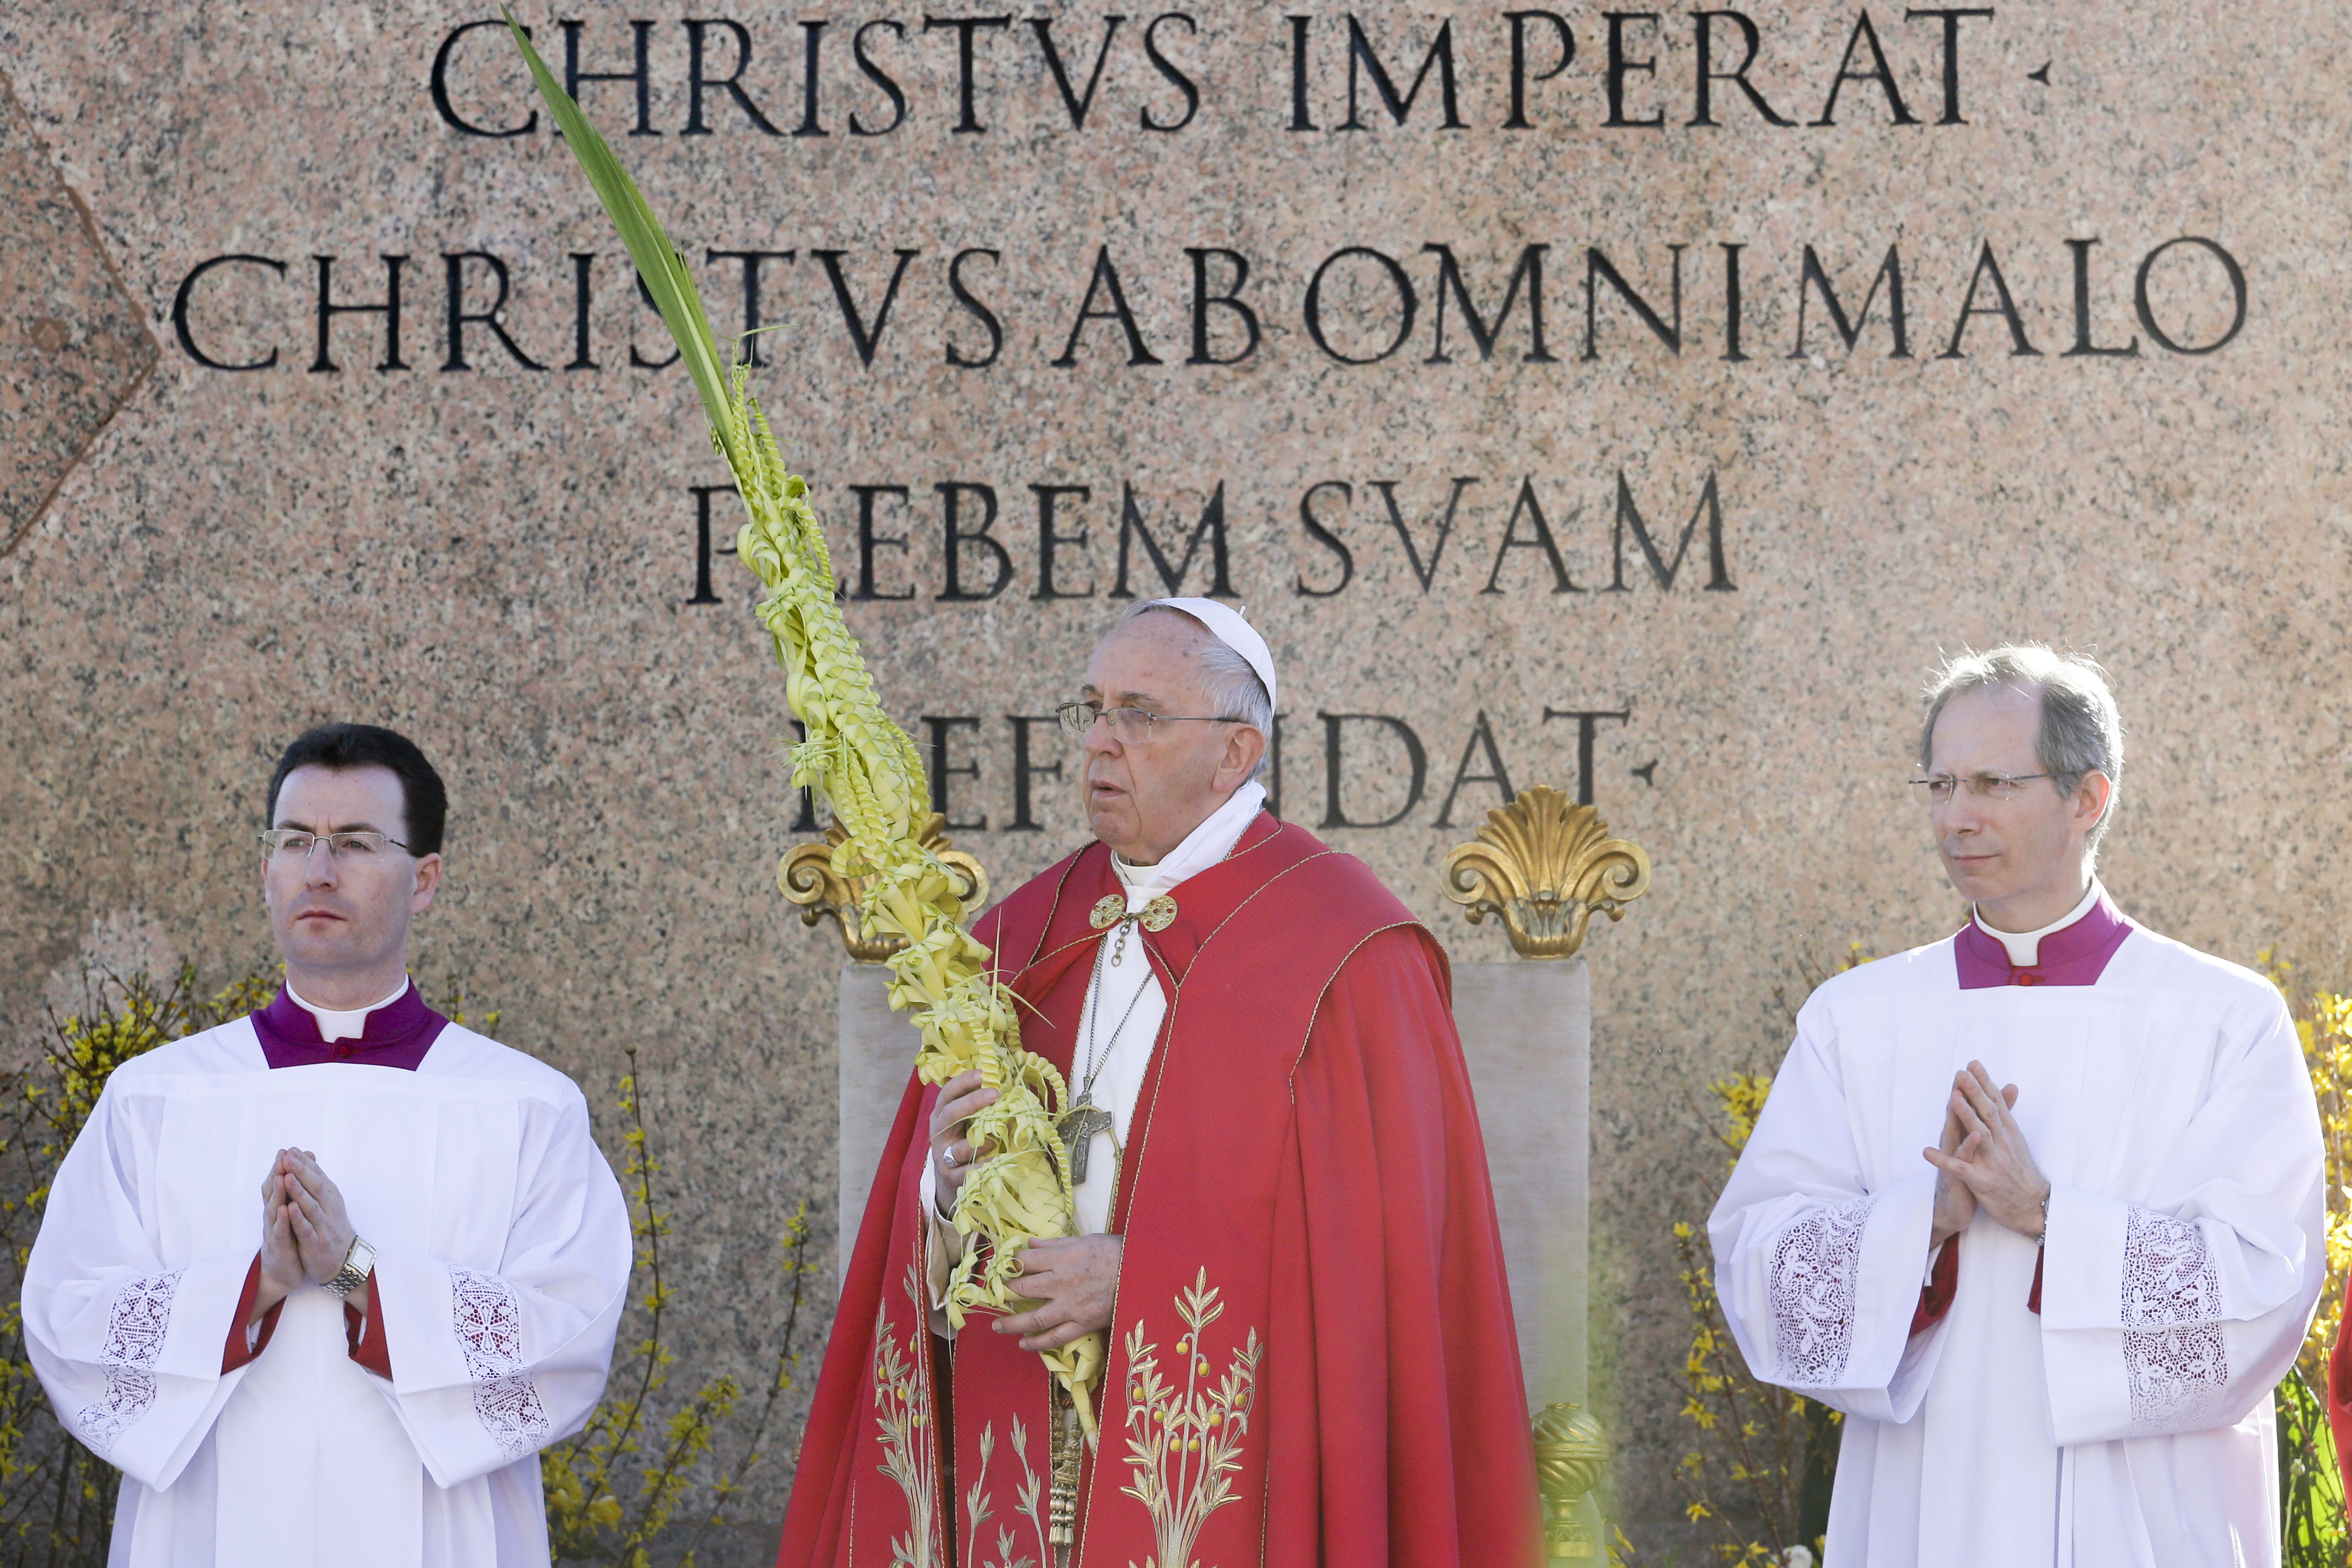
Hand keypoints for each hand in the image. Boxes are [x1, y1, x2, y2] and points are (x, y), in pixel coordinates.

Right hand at [255, 1162, 305, 1319]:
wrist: (282, 1271)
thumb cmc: (287, 1239)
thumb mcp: (291, 1214)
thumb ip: (292, 1195)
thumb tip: (298, 1172)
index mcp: (278, 1208)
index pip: (277, 1184)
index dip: (281, 1168)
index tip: (288, 1149)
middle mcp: (273, 1217)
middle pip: (272, 1192)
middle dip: (277, 1173)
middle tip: (282, 1156)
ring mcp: (273, 1231)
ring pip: (274, 1209)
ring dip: (277, 1193)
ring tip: (281, 1177)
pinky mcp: (278, 1246)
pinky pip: (279, 1232)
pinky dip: (282, 1220)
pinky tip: (286, 1210)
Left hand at [277, 1149, 357, 1284]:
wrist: (344, 1259)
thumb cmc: (330, 1227)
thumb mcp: (327, 1202)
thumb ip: (316, 1181)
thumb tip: (307, 1155)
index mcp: (330, 1197)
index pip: (317, 1176)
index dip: (304, 1164)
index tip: (291, 1150)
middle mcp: (329, 1208)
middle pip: (315, 1187)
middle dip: (301, 1171)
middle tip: (288, 1157)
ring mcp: (324, 1225)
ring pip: (311, 1206)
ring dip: (299, 1191)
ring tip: (287, 1177)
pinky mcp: (317, 1243)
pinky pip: (307, 1229)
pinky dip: (299, 1219)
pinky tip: (290, 1209)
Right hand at [929, 1070, 998, 1216]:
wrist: (949, 1176)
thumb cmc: (962, 1139)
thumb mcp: (963, 1120)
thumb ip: (976, 1105)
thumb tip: (1003, 1083)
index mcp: (941, 1114)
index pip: (948, 1092)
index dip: (965, 1081)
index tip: (984, 1073)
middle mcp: (939, 1132)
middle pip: (950, 1114)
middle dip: (972, 1102)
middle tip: (995, 1094)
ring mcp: (943, 1155)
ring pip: (958, 1147)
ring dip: (979, 1142)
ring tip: (996, 1138)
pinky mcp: (951, 1176)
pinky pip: (966, 1172)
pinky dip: (982, 1166)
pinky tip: (996, 1161)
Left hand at [994, 1235, 1121, 1351]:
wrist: (1143, 1274)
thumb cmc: (1115, 1252)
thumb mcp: (1085, 1240)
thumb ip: (1055, 1244)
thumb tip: (1030, 1242)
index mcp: (1061, 1258)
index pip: (1024, 1261)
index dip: (1010, 1263)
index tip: (1004, 1266)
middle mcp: (1060, 1283)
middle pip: (1022, 1289)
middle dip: (1005, 1291)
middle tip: (996, 1295)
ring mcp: (1070, 1307)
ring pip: (1032, 1318)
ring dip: (1011, 1323)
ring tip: (997, 1326)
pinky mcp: (1082, 1324)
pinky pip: (1055, 1338)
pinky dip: (1037, 1343)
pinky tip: (1023, 1344)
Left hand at [1921, 1062, 2049, 1238]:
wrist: (2034, 1208)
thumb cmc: (2022, 1172)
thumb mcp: (2017, 1141)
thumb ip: (2007, 1113)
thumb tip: (2008, 1085)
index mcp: (2010, 1134)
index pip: (1996, 1103)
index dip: (1984, 1083)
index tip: (1973, 1063)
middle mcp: (2004, 1145)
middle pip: (1988, 1114)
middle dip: (1975, 1092)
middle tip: (1962, 1072)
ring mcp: (1994, 1163)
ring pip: (1979, 1136)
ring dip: (1967, 1117)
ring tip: (1953, 1099)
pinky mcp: (1983, 1182)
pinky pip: (1961, 1170)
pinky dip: (1944, 1160)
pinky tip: (1927, 1152)